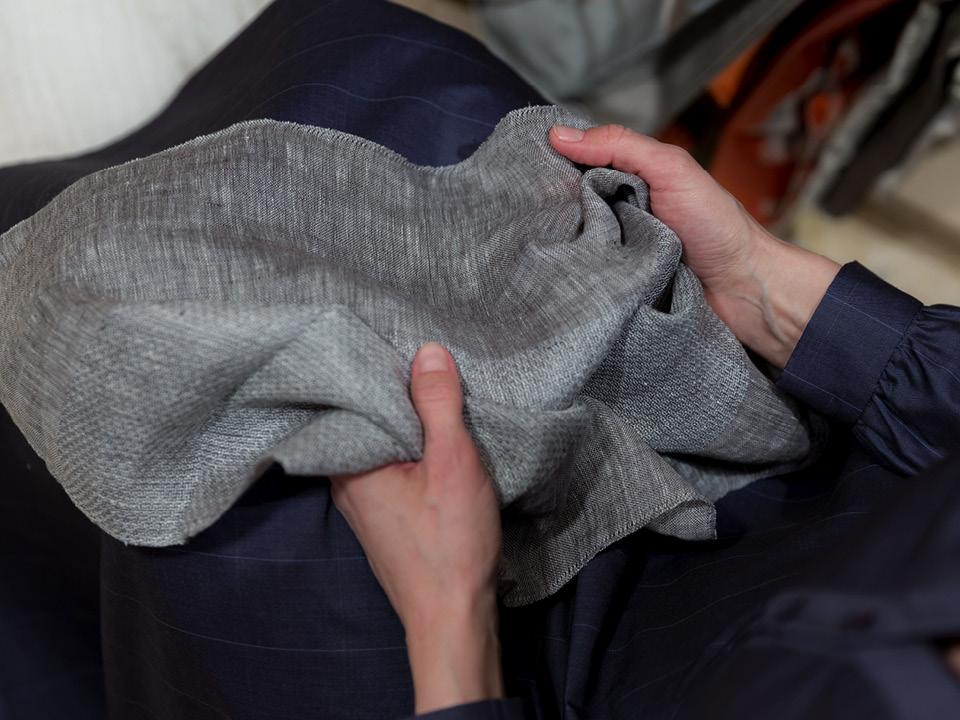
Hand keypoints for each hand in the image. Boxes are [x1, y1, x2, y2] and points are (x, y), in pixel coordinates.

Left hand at [330, 342, 503, 714]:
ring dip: (404, 423)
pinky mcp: (383, 516)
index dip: (374, 368)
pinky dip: (409, 449)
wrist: (453, 616)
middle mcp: (344, 481)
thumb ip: (438, 404)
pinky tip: (433, 441)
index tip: (397, 342)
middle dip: (392, 393)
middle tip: (423, 363)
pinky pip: (389, 466)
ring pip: (378, 444)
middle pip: (363, 419)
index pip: (348, 398)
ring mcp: (362, 502)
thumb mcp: (452, 460)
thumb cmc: (449, 543)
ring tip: (434, 395)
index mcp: (348, 464)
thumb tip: (427, 351)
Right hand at [549, 124, 839, 367]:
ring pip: (570, 241)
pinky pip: (582, 277)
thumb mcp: (670, 169)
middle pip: (566, 204)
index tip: (518, 166)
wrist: (741, 288)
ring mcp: (613, 251)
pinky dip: (573, 275)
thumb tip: (558, 134)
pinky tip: (555, 274)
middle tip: (522, 211)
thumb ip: (620, 146)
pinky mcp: (612, 286)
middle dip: (547, 207)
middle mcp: (615, 212)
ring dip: (560, 244)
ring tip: (533, 244)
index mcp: (628, 179)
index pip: (576, 163)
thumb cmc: (714, 224)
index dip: (550, 162)